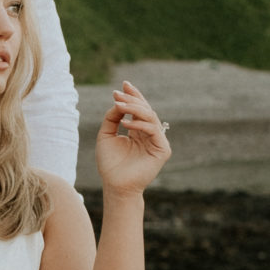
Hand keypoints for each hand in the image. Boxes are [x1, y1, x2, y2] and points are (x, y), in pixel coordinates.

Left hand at [94, 82, 170, 196]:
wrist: (115, 185)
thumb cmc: (110, 164)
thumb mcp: (106, 135)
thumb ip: (112, 117)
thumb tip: (119, 102)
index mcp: (138, 131)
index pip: (138, 109)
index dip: (132, 96)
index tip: (123, 84)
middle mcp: (149, 134)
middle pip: (146, 110)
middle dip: (132, 99)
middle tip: (118, 93)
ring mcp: (157, 141)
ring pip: (150, 117)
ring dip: (134, 109)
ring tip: (119, 104)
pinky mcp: (162, 150)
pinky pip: (153, 130)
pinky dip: (139, 124)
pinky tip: (126, 123)